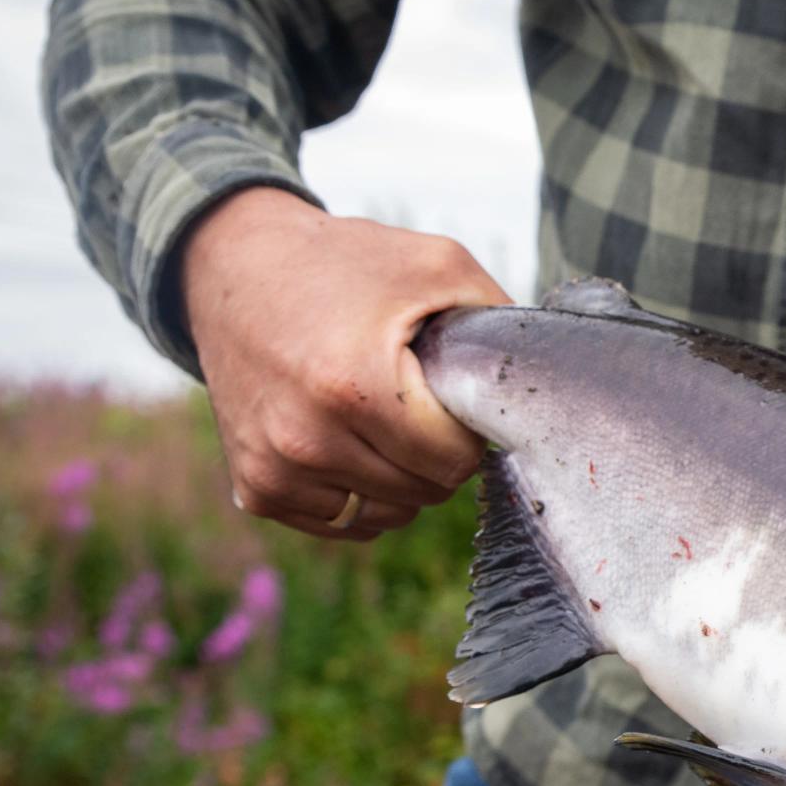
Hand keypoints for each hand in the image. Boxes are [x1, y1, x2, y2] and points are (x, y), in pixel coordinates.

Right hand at [181, 187, 511, 541]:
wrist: (233, 267)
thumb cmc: (345, 263)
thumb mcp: (435, 264)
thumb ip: (498, 322)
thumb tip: (553, 377)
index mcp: (351, 387)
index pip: (451, 461)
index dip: (466, 430)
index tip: (451, 395)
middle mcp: (305, 439)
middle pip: (424, 492)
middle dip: (437, 452)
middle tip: (416, 400)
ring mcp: (275, 470)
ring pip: (387, 515)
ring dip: (402, 477)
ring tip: (382, 415)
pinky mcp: (255, 488)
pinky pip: (342, 521)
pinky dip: (360, 492)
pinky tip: (350, 440)